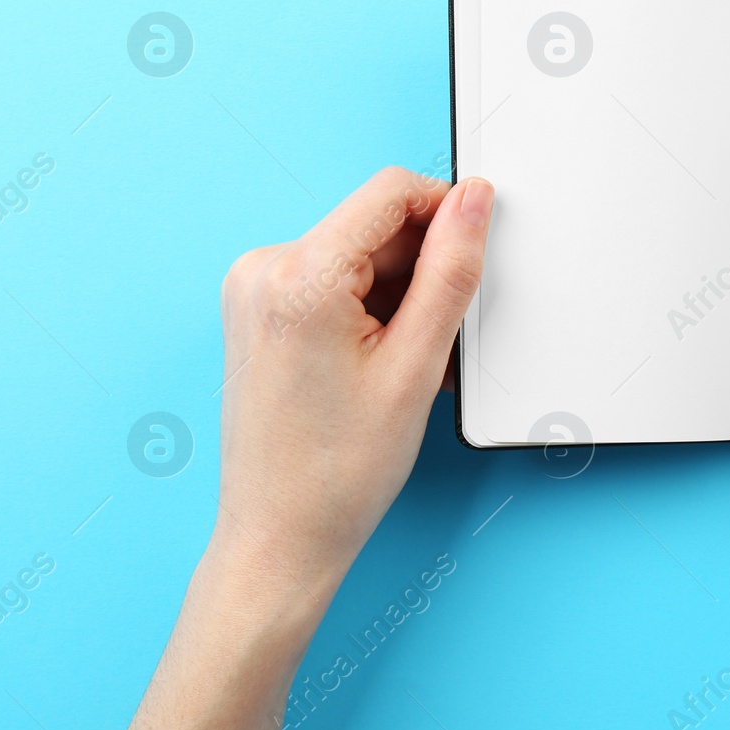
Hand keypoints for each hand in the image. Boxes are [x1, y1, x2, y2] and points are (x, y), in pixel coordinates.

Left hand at [214, 167, 493, 596]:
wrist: (280, 536)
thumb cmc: (337, 472)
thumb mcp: (417, 365)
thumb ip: (451, 270)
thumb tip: (473, 201)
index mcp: (298, 276)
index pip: (390, 192)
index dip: (447, 211)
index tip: (477, 250)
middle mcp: (262, 270)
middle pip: (374, 224)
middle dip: (422, 268)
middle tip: (440, 339)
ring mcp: (252, 289)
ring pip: (359, 253)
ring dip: (400, 293)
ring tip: (410, 362)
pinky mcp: (257, 308)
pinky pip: (333, 278)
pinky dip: (371, 307)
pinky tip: (385, 360)